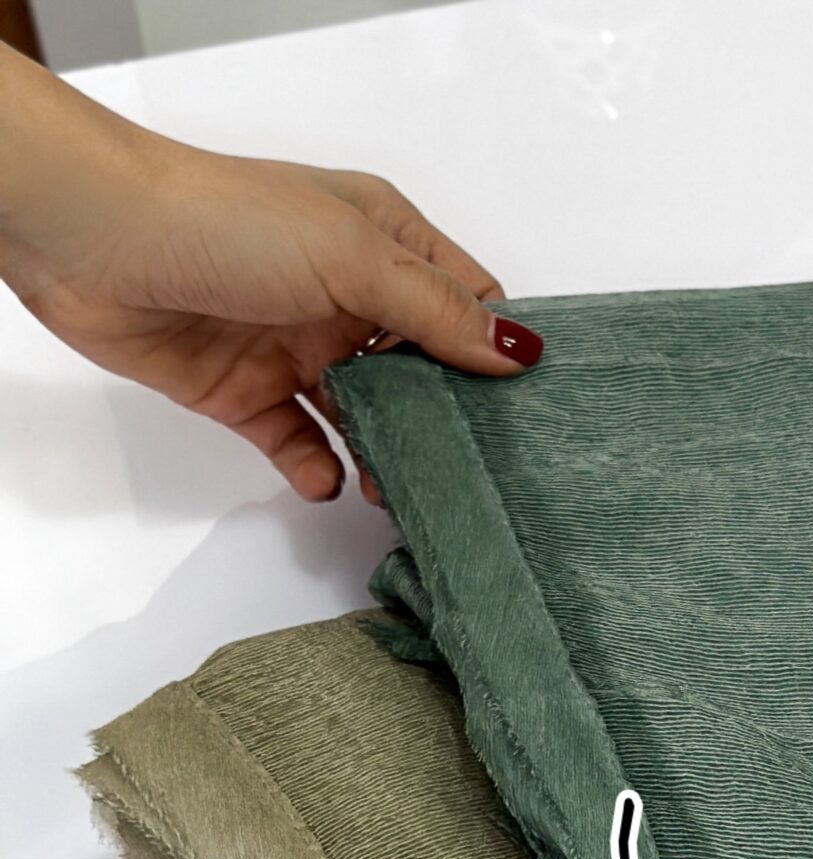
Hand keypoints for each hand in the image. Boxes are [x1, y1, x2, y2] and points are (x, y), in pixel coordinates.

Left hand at [0, 45, 539, 501]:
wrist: (96, 241)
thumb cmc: (224, 223)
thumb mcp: (352, 255)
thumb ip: (435, 311)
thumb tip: (516, 351)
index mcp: (381, 242)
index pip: (464, 302)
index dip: (496, 351)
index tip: (524, 411)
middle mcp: (345, 294)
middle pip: (422, 372)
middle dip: (444, 421)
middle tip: (468, 470)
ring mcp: (298, 346)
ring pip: (367, 418)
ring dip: (385, 457)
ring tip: (394, 489)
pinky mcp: (249, 394)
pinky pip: (301, 445)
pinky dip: (317, 470)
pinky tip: (326, 480)